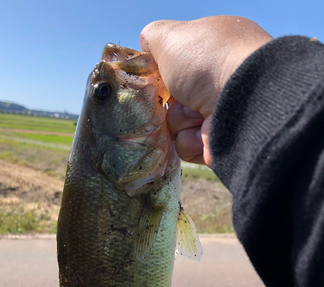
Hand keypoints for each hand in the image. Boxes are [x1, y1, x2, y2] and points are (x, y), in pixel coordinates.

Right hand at [140, 16, 271, 165]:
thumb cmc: (207, 62)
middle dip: (170, 100)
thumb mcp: (171, 37)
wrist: (243, 101)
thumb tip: (147, 45)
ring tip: (197, 114)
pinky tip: (204, 132)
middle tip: (178, 95)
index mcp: (215, 51)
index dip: (164, 73)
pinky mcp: (219, 142)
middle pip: (173, 98)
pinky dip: (190, 140)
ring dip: (180, 121)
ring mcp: (222, 113)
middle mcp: (221, 82)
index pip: (178, 66)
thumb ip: (153, 38)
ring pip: (177, 124)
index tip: (160, 76)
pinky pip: (187, 146)